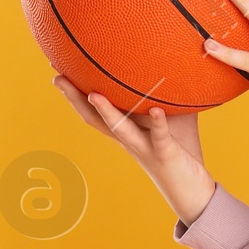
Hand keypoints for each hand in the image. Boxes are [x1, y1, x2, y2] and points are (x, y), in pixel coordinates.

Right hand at [48, 73, 215, 224]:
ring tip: (94, 94)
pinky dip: (157, 123)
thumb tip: (169, 56)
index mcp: (126, 130)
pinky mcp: (165, 154)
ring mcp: (144, 148)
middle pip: (95, 118)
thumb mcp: (171, 115)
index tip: (57, 70)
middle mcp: (129, 139)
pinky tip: (155, 110)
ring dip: (106, 112)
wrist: (192, 192)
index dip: (75, 92)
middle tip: (57, 78)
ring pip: (120, 129)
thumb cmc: (182, 148)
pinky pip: (159, 137)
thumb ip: (165, 90)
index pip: (94, 109)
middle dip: (74, 98)